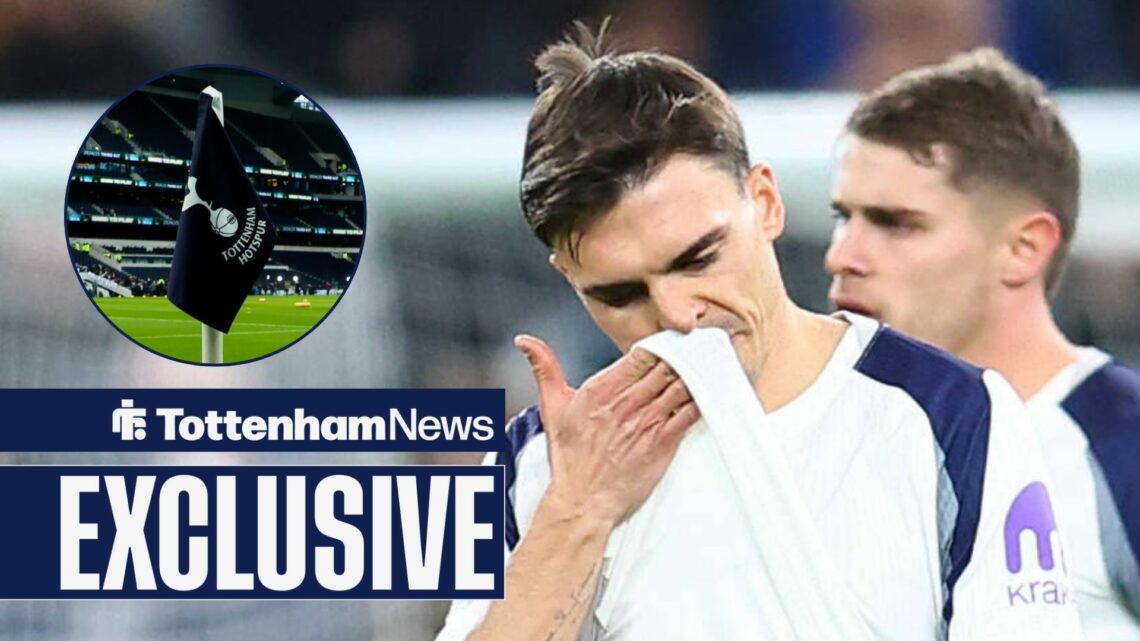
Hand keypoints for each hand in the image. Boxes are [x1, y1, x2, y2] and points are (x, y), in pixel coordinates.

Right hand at [515, 335, 699, 524]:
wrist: (583, 501)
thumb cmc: (570, 457)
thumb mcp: (552, 407)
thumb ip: (544, 368)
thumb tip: (524, 341)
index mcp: (602, 390)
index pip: (642, 355)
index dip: (662, 342)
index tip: (674, 336)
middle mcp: (627, 404)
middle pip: (667, 367)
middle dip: (686, 353)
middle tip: (702, 342)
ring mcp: (647, 424)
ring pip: (682, 386)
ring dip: (700, 371)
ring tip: (713, 359)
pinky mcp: (663, 444)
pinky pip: (691, 414)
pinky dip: (705, 399)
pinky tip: (714, 388)